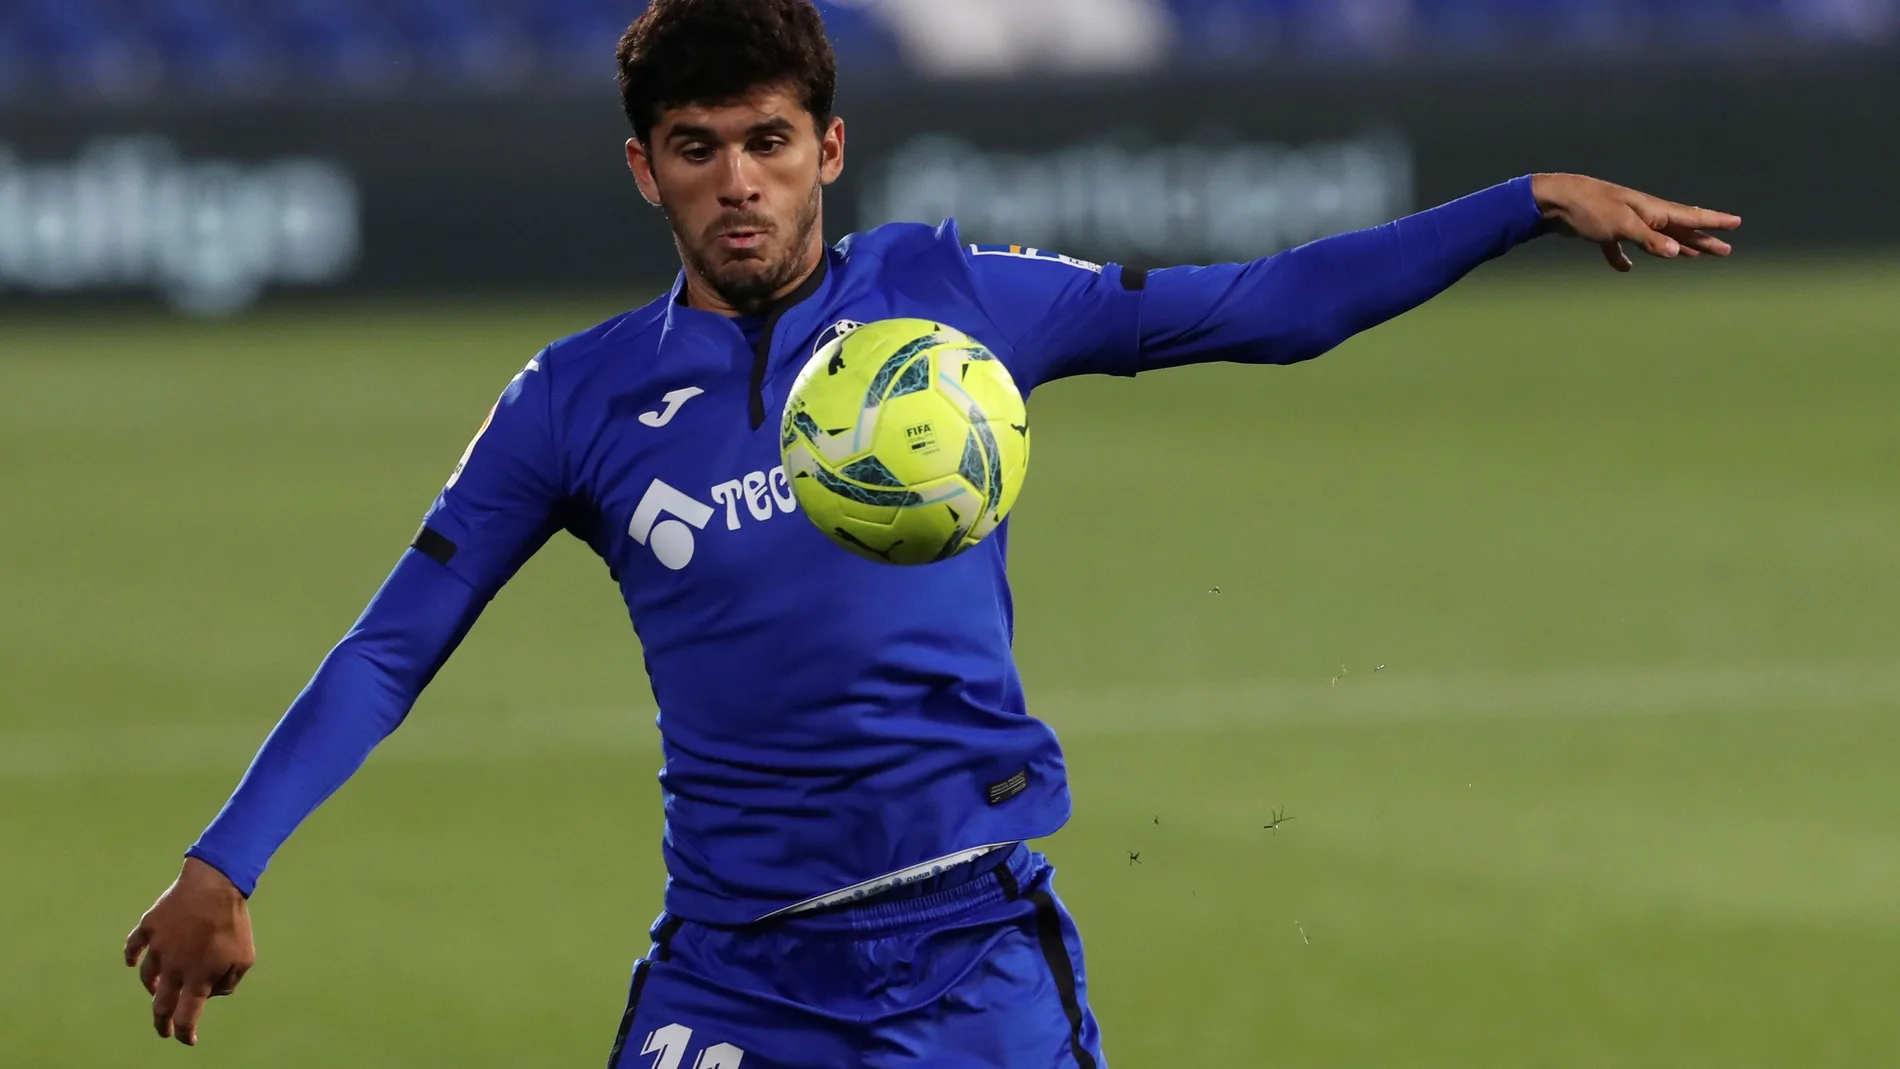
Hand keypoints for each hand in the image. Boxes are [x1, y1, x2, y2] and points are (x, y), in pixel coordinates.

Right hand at [124, 858, 255, 1045]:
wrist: (215, 886)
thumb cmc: (233, 924)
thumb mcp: (244, 958)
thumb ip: (228, 982)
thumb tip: (209, 993)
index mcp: (197, 978)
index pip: (185, 1016)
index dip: (184, 1032)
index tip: (186, 1039)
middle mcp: (173, 968)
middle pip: (160, 1004)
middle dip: (161, 1022)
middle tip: (163, 1029)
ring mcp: (158, 947)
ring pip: (147, 976)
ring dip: (152, 986)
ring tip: (156, 989)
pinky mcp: (149, 926)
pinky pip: (134, 945)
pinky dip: (131, 955)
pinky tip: (132, 961)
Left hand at [1532, 173, 1740, 271]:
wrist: (1555, 201)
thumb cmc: (1590, 209)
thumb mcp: (1621, 225)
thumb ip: (1648, 239)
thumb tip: (1676, 251)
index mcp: (1652, 211)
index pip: (1690, 217)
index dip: (1714, 221)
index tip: (1736, 223)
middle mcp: (1643, 214)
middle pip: (1679, 230)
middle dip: (1702, 240)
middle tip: (1725, 250)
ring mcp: (1624, 222)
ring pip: (1656, 238)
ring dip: (1674, 247)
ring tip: (1694, 255)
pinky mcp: (1604, 231)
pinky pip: (1619, 247)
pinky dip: (1623, 258)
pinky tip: (1626, 269)